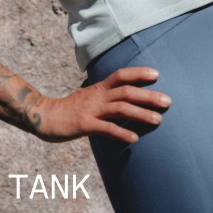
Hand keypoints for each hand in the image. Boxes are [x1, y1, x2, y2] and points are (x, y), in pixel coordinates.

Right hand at [34, 67, 171, 143]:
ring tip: (158, 120)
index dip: (138, 73)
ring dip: (141, 114)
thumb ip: (103, 94)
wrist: (45, 116)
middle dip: (148, 96)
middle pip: (126, 92)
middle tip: (168, 101)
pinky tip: (135, 139)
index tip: (157, 74)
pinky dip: (122, 133)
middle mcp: (97, 96)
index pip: (121, 75)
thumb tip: (119, 94)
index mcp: (98, 88)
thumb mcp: (88, 96)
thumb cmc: (69, 108)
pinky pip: (106, 128)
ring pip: (120, 109)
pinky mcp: (84, 125)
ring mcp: (91, 110)